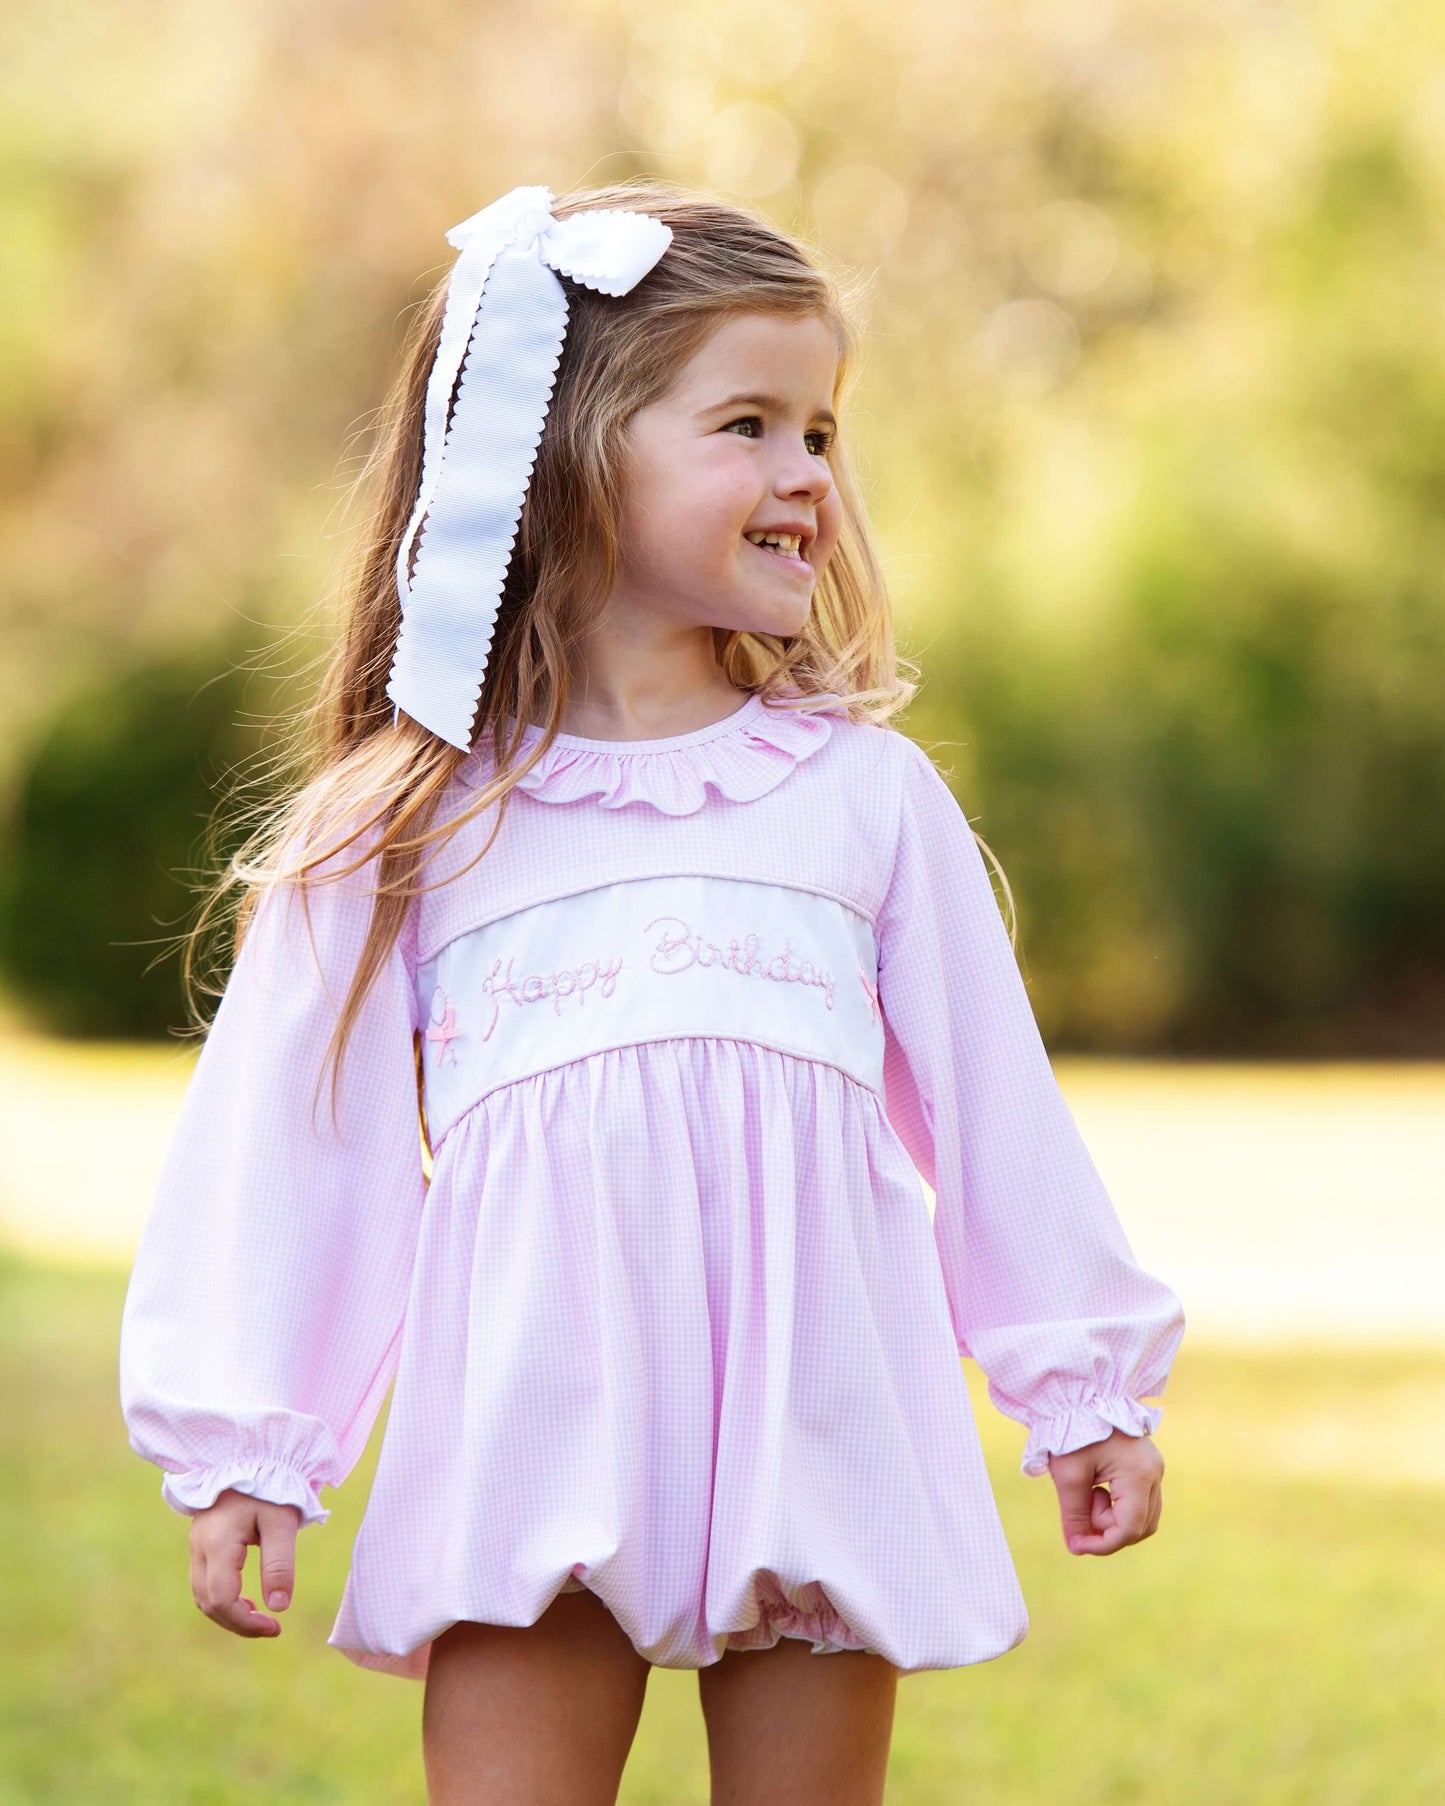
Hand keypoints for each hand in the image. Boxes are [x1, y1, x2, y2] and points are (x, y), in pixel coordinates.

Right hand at [189, 1488, 300, 1636]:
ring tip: (259, 1617)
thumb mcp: (282, 1520)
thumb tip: (279, 1607)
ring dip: (228, 1612)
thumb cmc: (270, 1483)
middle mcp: (199, 1547)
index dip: (245, 1622)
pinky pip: (204, 1582)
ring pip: (202, 1595)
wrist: (248, 1452)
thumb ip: (280, 1563)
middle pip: (207, 1602)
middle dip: (237, 1622)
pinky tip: (246, 1600)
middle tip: (271, 1628)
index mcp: (217, 1543)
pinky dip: (222, 1598)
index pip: (221, 1599)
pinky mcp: (202, 1542)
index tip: (275, 1627)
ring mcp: (197, 1545)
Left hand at [1048, 1428, 1163, 1555]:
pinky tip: (1096, 1488)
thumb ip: (1074, 1514)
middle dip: (1109, 1529)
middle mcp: (1154, 1473)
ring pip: (1143, 1516)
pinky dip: (1118, 1506)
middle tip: (1081, 1507)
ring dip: (1114, 1518)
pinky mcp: (1146, 1466)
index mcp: (1139, 1474)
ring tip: (1089, 1493)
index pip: (1130, 1528)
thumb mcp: (1068, 1474)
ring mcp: (1154, 1468)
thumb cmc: (1072, 1430)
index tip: (1077, 1545)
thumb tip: (1076, 1547)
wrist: (1079, 1393)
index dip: (1103, 1545)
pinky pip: (1139, 1501)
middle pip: (1141, 1526)